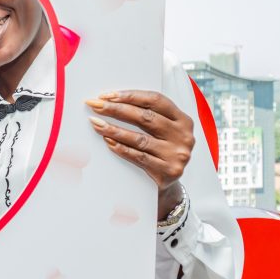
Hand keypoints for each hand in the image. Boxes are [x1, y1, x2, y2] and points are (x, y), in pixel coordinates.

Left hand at [86, 90, 194, 218]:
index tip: (108, 95)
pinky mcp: (168, 171)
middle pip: (145, 118)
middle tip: (96, 105)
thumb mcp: (162, 130)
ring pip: (140, 138)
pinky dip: (121, 148)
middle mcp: (183, 136)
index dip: (130, 96)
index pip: (155, 100)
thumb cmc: (160, 150)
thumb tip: (112, 101)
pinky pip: (138, 157)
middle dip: (117, 109)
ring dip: (114, 130)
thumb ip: (147, 115)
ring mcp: (177, 154)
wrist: (169, 182)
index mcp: (183, 120)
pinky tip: (108, 142)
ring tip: (96, 124)